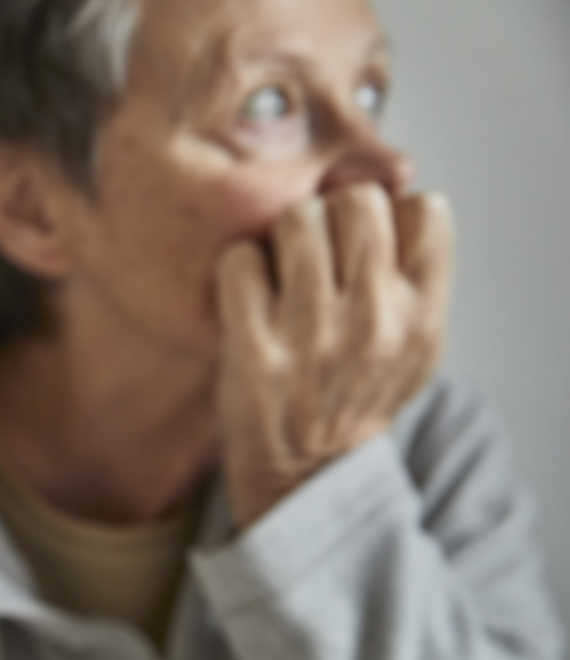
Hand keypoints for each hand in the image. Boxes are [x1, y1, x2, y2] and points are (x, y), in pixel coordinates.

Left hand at [214, 185, 452, 526]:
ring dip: (278, 236)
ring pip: (296, 218)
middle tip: (310, 251)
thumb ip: (415, 276)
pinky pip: (240, 259)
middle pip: (355, 201)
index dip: (387, 213)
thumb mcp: (412, 344)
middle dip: (328, 214)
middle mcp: (374, 322)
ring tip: (277, 272)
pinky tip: (245, 295)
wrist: (304, 472)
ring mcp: (314, 336)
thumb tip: (398, 187)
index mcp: (420, 316)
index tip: (360, 243)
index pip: (423, 209)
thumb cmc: (352, 393)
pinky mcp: (255, 352)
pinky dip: (236, 268)